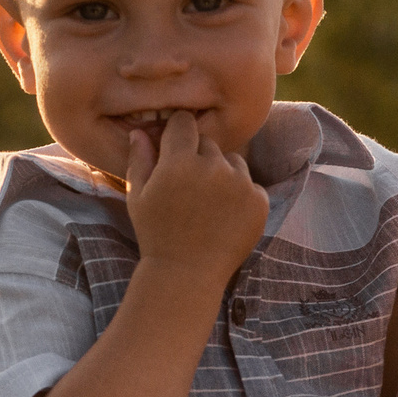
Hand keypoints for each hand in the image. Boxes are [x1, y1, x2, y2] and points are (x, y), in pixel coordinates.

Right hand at [124, 111, 268, 288]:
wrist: (186, 274)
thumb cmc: (156, 235)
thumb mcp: (138, 196)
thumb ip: (140, 159)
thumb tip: (140, 130)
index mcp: (179, 162)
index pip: (185, 122)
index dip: (178, 132)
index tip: (175, 146)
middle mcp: (213, 167)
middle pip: (209, 143)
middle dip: (198, 156)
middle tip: (188, 187)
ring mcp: (240, 184)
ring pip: (233, 161)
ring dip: (222, 173)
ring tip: (208, 204)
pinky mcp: (259, 201)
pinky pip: (250, 184)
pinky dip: (241, 195)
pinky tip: (224, 216)